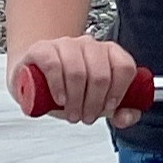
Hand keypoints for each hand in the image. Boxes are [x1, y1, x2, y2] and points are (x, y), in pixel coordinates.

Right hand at [9, 35, 141, 127]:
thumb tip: (127, 117)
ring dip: (76, 100)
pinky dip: (58, 86)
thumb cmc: (68, 87)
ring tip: (72, 113)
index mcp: (109, 52)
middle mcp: (89, 44)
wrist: (34, 74)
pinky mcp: (43, 49)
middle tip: (87, 117)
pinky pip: (54, 65)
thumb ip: (119, 112)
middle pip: (101, 75)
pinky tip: (60, 99)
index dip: (119, 92)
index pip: (124, 67)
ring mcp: (65, 44)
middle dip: (94, 103)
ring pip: (78, 72)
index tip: (109, 108)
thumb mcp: (96, 101)